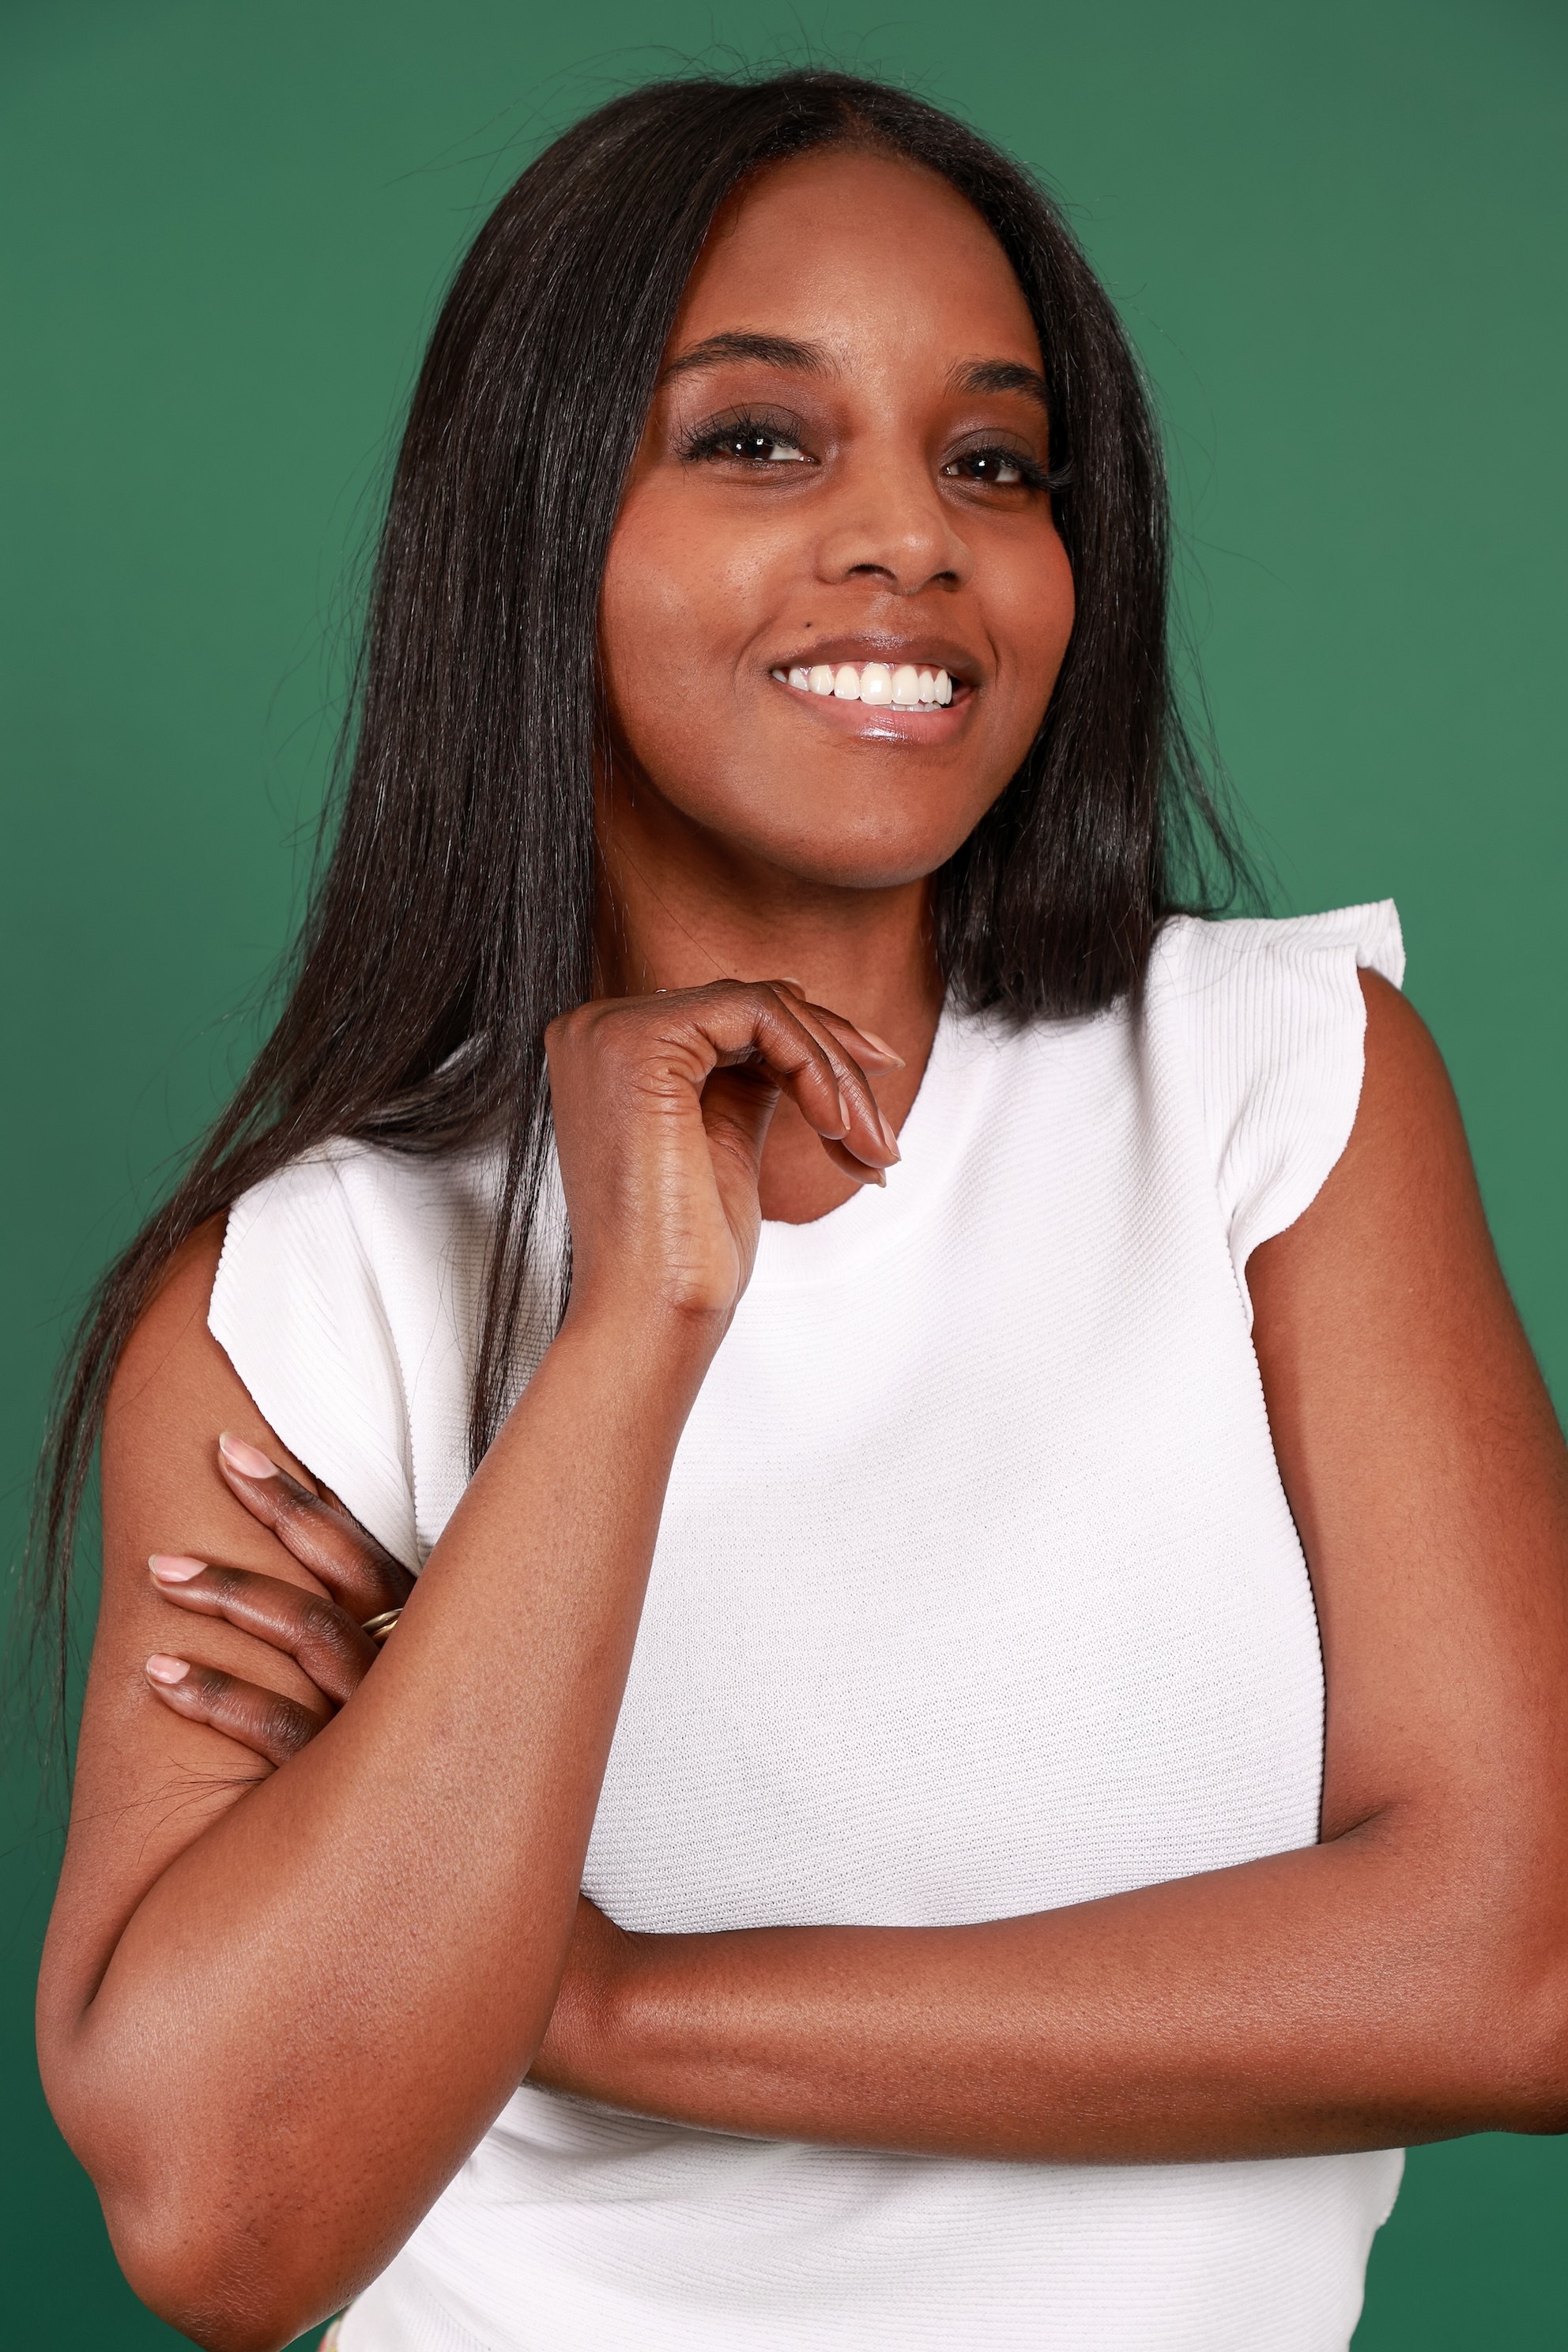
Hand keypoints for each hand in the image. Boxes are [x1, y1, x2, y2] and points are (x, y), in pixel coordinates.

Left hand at [147, 1434, 637, 2089]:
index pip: (378, 1559)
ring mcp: (395, 1746)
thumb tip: (382, 1624)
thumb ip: (441, 1682)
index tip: (247, 1453)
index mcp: (457, 1661)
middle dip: (277, 1514)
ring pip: (308, 1644)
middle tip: (220, 1455)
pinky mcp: (363, 1806)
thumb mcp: (487, 1745)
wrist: (566, 1972)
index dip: (313, 1504)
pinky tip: (169, 1677)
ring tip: (163, 1568)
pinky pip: (281, 1740)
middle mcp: (430, 1690)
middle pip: (343, 1578)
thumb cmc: (511, 1852)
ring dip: (231, 1601)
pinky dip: (224, 1700)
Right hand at [545, 980, 901, 1329]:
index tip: (871, 1096)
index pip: (731, 1016)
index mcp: (610, 1053)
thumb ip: (749, 1077)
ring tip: (871, 1149)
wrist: (653, 1313)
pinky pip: (758, 1013)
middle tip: (882, 1141)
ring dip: (837, 1075)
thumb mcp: (725, 1140)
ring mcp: (610, 1030)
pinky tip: (835, 1127)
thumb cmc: (686, 1254)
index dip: (815, 1050)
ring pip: (764, 1005)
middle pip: (752, 1006)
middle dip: (836, 1065)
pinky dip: (814, 1064)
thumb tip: (808, 1028)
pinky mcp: (637, 1040)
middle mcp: (597, 1030)